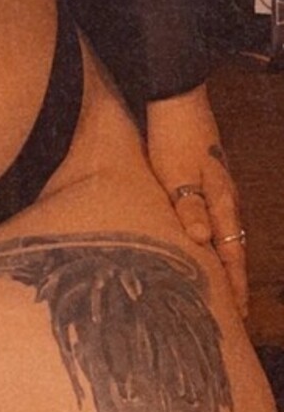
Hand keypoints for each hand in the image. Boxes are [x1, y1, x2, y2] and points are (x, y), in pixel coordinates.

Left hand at [145, 85, 247, 316]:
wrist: (177, 98)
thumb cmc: (172, 137)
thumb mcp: (175, 173)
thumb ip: (189, 207)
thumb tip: (203, 242)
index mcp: (220, 202)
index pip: (231, 253)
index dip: (235, 284)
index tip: (239, 314)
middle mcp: (226, 199)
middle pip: (235, 248)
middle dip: (237, 280)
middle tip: (239, 312)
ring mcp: (221, 188)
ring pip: (230, 234)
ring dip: (230, 262)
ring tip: (229, 287)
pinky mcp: (210, 177)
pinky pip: (221, 219)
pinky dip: (221, 239)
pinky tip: (213, 243)